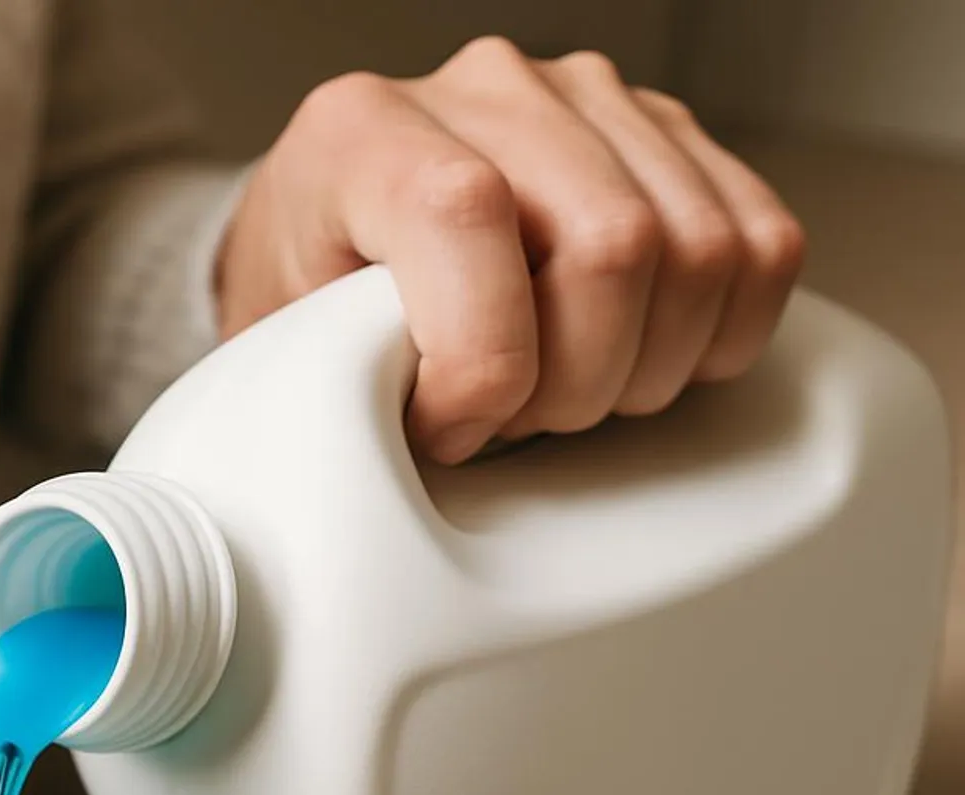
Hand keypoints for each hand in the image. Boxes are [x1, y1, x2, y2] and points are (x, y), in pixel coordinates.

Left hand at [218, 39, 806, 463]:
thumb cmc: (310, 311)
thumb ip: (342, 382)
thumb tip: (443, 447)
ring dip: (644, 369)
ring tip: (564, 393)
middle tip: (516, 423)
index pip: (469, 216)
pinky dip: (720, 336)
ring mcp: (587, 103)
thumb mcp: (287, 352)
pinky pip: (761, 243)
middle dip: (575, 385)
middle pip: (612, 244)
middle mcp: (485, 94)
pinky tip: (640, 363)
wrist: (330, 255)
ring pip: (699, 251)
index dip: (480, 362)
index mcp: (363, 133)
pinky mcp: (664, 139)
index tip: (449, 428)